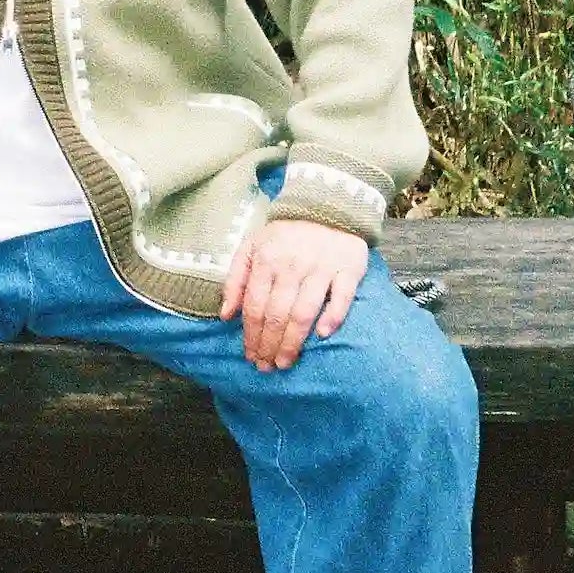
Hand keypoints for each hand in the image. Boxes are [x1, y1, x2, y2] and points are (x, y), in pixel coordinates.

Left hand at [221, 218, 369, 371]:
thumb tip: (225, 315)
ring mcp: (321, 267)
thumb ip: (235, 279)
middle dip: (269, 345)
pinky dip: (332, 316)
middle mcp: (292, 265)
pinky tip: (322, 334)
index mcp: (266, 260)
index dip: (251, 335)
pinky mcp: (348, 268)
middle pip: (277, 314)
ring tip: (286, 362)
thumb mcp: (251, 247)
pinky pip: (342, 297)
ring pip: (304, 311)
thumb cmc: (284, 235)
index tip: (250, 356)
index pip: (255, 306)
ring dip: (293, 341)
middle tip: (267, 367)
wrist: (327, 206)